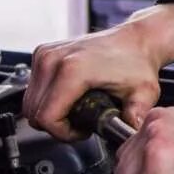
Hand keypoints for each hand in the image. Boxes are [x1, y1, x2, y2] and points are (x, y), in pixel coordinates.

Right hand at [24, 4, 173, 140]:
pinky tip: (68, 99)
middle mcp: (54, 58)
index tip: (82, 131)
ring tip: (76, 112)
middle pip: (33, 112)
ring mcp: (46, 54)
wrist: (135, 39)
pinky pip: (33, 89)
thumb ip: (136, 116)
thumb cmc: (137, 62)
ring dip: (49, 113)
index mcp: (73, 69)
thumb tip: (130, 134)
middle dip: (56, 126)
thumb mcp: (144, 93)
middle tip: (80, 123)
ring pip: (30, 102)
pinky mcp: (43, 53)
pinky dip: (46, 99)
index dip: (62, 133)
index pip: (47, 117)